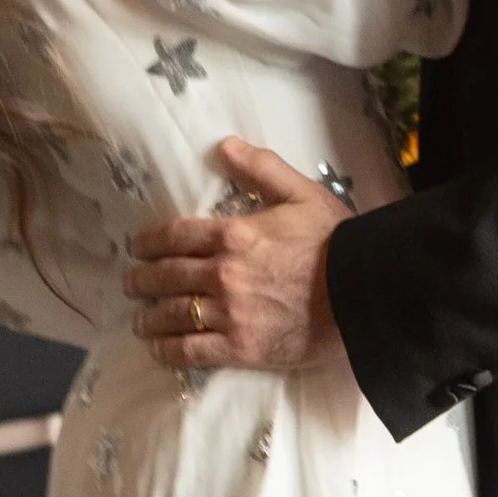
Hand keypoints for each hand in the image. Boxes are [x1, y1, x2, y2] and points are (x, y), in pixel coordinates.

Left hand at [126, 144, 343, 370]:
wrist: (365, 294)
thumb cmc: (337, 242)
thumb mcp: (303, 193)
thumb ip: (262, 168)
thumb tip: (224, 146)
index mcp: (233, 234)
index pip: (174, 236)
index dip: (148, 243)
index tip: (137, 248)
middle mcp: (222, 274)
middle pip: (165, 276)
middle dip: (141, 280)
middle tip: (132, 284)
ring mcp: (229, 314)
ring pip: (171, 315)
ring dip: (148, 317)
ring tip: (140, 320)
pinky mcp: (240, 348)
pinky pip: (190, 350)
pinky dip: (167, 350)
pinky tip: (157, 349)